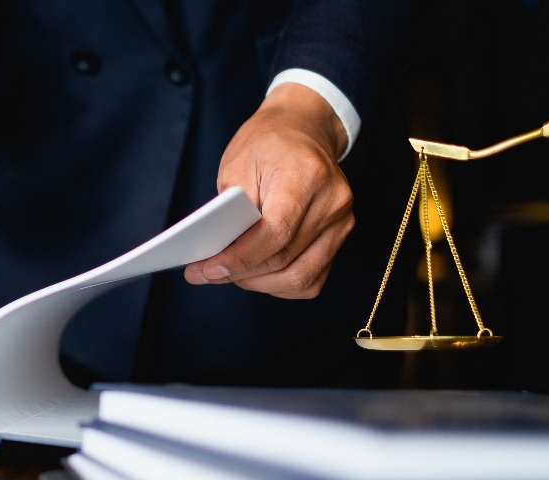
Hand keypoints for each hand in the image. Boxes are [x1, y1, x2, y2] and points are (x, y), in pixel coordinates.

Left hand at [184, 82, 352, 298]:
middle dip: (241, 274)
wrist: (303, 128)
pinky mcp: (341, 235)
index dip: (240, 259)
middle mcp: (332, 201)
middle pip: (285, 259)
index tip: (207, 270)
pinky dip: (282, 283)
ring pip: (301, 276)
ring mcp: (341, 220)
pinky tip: (258, 275)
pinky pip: (312, 277)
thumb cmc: (266, 143)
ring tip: (232, 274)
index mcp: (306, 176)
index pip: (275, 232)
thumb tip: (217, 255)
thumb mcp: (237, 165)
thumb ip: (230, 212)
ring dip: (260, 283)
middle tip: (207, 274)